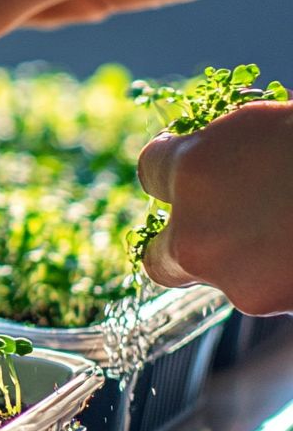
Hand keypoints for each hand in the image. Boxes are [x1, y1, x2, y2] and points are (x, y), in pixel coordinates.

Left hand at [137, 101, 292, 315]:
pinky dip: (278, 276)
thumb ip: (231, 150)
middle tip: (214, 229)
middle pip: (159, 254)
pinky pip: (260, 290)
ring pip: (217, 276)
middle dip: (179, 244)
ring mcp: (230, 276)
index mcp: (194, 167)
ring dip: (242, 259)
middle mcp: (196, 229)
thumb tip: (216, 159)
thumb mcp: (270, 126)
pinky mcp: (266, 304)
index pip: (150, 171)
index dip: (171, 170)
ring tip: (286, 230)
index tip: (184, 169)